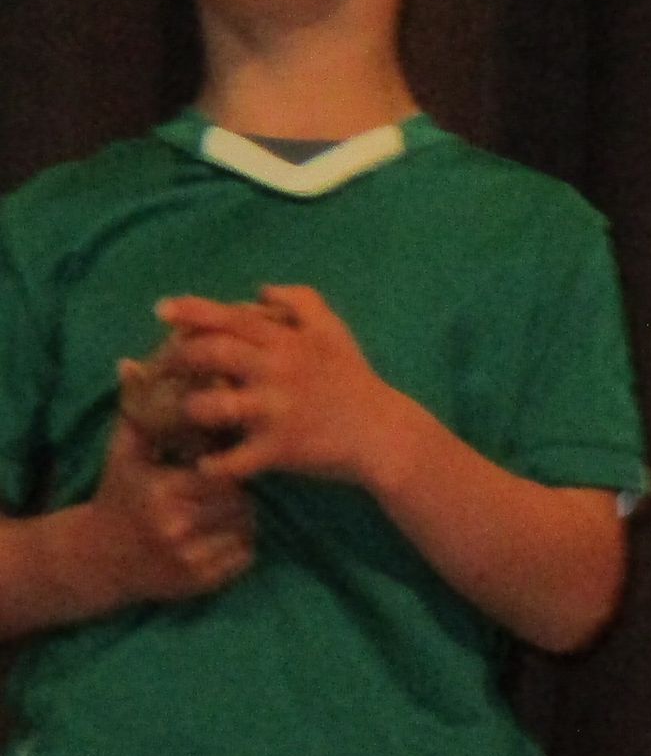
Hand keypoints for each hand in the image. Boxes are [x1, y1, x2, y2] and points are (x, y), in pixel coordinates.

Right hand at [77, 408, 255, 603]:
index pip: (222, 475)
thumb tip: (131, 363)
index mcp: (160, 493)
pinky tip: (215, 536)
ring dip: (242, 519)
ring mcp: (189, 560)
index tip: (216, 469)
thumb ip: (136, 411)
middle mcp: (175, 528)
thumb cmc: (119, 496)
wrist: (97, 559)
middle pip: (240, 503)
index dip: (226, 470)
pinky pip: (245, 557)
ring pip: (247, 530)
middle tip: (224, 490)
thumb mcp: (123, 454)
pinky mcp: (200, 583)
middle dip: (237, 494)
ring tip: (219, 512)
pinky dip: (240, 545)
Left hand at [154, 286, 413, 486]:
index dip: (192, 310)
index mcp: (288, 341)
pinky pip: (234, 460)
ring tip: (185, 415)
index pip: (231, 317)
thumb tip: (261, 290)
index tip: (161, 309)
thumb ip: (302, 302)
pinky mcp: (280, 448)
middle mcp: (277, 371)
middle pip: (211, 354)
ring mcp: (276, 411)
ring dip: (190, 410)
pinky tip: (206, 464)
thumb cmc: (353, 380)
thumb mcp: (335, 331)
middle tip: (165, 367)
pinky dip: (214, 465)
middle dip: (179, 359)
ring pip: (213, 407)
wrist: (383, 433)